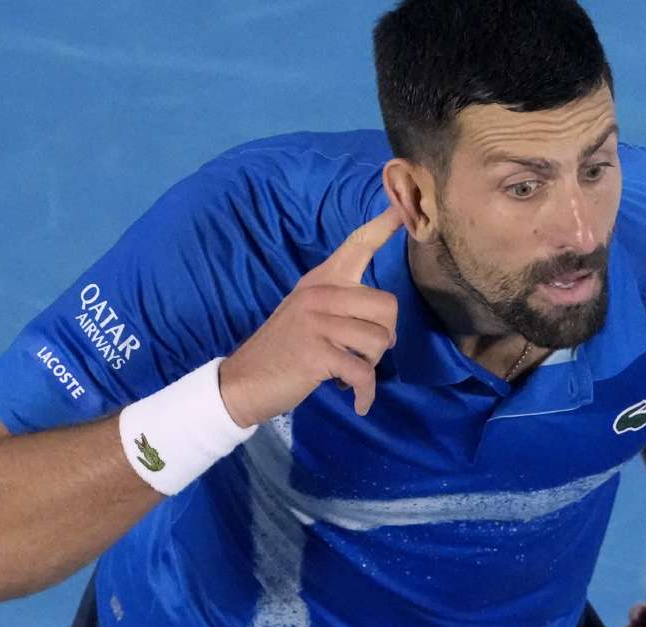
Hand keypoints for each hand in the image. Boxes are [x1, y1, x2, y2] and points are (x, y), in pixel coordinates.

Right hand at [219, 206, 402, 424]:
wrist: (242, 381)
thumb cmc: (283, 349)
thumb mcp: (308, 314)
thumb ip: (340, 304)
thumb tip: (386, 319)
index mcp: (321, 280)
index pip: (358, 245)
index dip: (384, 226)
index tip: (403, 206)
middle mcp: (320, 294)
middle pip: (387, 306)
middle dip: (384, 337)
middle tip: (361, 354)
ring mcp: (318, 322)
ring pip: (380, 341)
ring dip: (371, 365)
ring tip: (348, 371)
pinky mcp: (317, 353)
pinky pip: (363, 373)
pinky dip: (365, 394)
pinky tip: (358, 402)